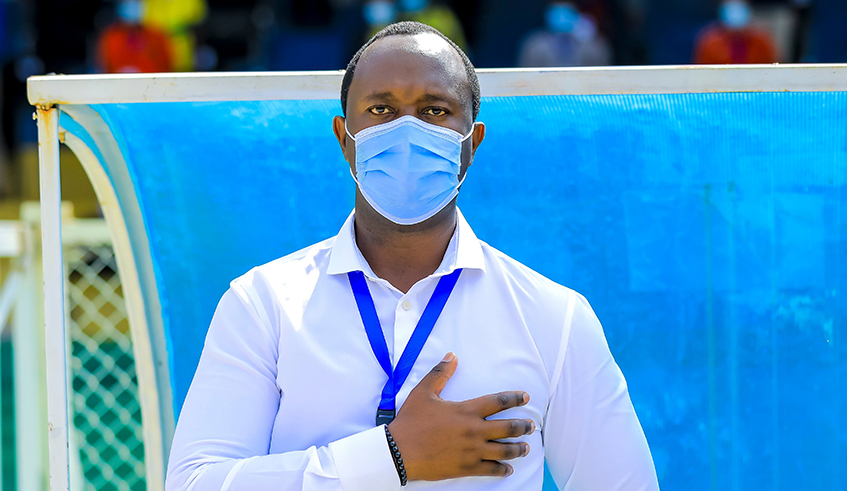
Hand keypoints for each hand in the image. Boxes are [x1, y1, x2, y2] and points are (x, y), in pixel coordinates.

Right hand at [387, 352, 534, 481]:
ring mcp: (472, 451)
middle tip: (532, 426)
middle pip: (507, 428)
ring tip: (527, 448)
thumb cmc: (411, 421)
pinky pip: (490, 469)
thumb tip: (452, 356)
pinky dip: (502, 469)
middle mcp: (474, 431)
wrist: (399, 452)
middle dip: (523, 426)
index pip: (498, 401)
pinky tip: (508, 468)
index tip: (526, 397)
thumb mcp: (423, 392)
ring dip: (518, 448)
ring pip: (504, 450)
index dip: (514, 398)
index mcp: (466, 411)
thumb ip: (440, 373)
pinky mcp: (466, 467)